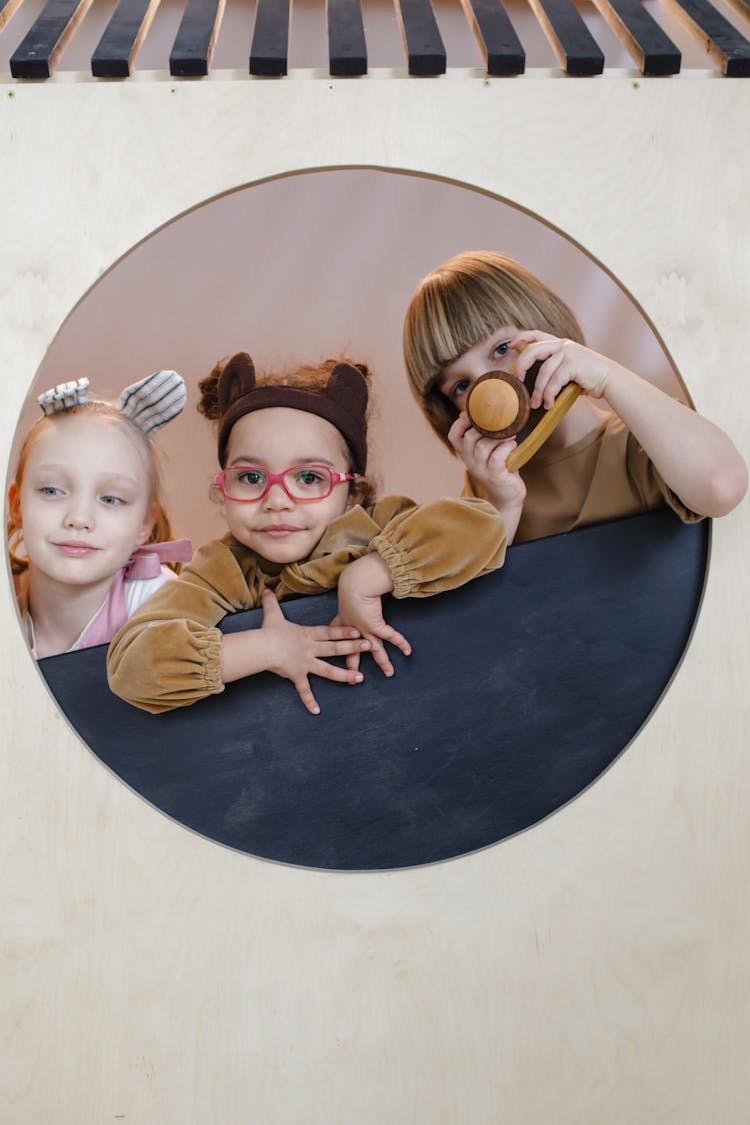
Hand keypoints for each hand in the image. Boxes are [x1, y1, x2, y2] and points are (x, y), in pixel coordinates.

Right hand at [259, 589, 369, 714]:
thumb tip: (266, 589)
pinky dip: (309, 701)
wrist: (262, 647)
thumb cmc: (268, 631)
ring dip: (344, 675)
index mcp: (307, 635)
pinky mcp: (297, 676)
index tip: (358, 630)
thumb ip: (271, 602)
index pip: (329, 632)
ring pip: (328, 670)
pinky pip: (304, 690)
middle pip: (335, 648)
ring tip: (360, 678)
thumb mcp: (272, 615)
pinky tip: (317, 711)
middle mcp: (310, 649)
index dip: (344, 631)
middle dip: (353, 648)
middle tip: (370, 647)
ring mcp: (305, 663)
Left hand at [334, 554, 410, 676]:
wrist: (355, 582)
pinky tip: (408, 651)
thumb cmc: (352, 583)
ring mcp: (364, 630)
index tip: (337, 659)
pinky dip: (400, 643)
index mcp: (342, 622)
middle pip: (353, 652)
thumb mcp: (347, 593)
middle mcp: (352, 630)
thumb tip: (354, 593)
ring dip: (383, 662)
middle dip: (353, 667)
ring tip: (390, 673)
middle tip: (353, 680)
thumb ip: (351, 596)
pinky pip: (390, 636)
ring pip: (375, 650)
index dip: (338, 649)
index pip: (338, 640)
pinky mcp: (376, 625)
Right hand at [448, 414, 525, 519]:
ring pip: (482, 447)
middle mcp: (470, 461)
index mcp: (466, 453)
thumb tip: (492, 411)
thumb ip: (486, 436)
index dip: (460, 423)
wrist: (507, 496)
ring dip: (499, 438)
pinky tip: (513, 445)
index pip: (454, 436)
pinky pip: (496, 457)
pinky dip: (506, 448)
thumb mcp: (488, 451)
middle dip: (485, 428)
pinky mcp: (495, 476)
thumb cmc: (500, 469)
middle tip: (501, 425)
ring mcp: (481, 470)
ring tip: (510, 436)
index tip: (474, 417)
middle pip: (469, 439)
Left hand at [511, 330, 618, 405]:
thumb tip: (533, 382)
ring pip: (543, 371)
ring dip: (537, 391)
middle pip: (532, 351)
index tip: (509, 345)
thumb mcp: (568, 368)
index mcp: (560, 344)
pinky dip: (549, 394)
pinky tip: (549, 404)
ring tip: (535, 404)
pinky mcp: (574, 363)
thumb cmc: (588, 377)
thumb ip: (554, 369)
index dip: (521, 338)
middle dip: (521, 367)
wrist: (610, 380)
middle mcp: (563, 345)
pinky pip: (554, 381)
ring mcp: (568, 352)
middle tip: (516, 382)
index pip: (536, 334)